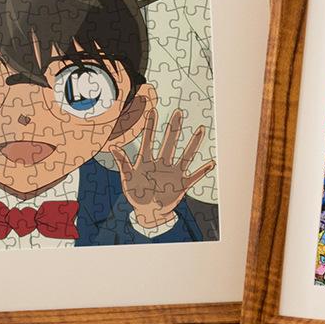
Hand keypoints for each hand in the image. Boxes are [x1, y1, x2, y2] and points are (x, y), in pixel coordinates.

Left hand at [110, 109, 214, 229]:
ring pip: (185, 156)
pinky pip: (195, 176)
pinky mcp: (182, 185)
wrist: (148, 212)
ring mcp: (173, 174)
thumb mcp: (127, 179)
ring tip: (201, 130)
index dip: (150, 126)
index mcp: (147, 162)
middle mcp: (162, 164)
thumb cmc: (136, 194)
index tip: (153, 111)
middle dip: (174, 128)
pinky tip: (211, 163)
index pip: (148, 141)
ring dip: (193, 144)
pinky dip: (203, 171)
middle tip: (178, 112)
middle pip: (169, 143)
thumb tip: (112, 147)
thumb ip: (123, 163)